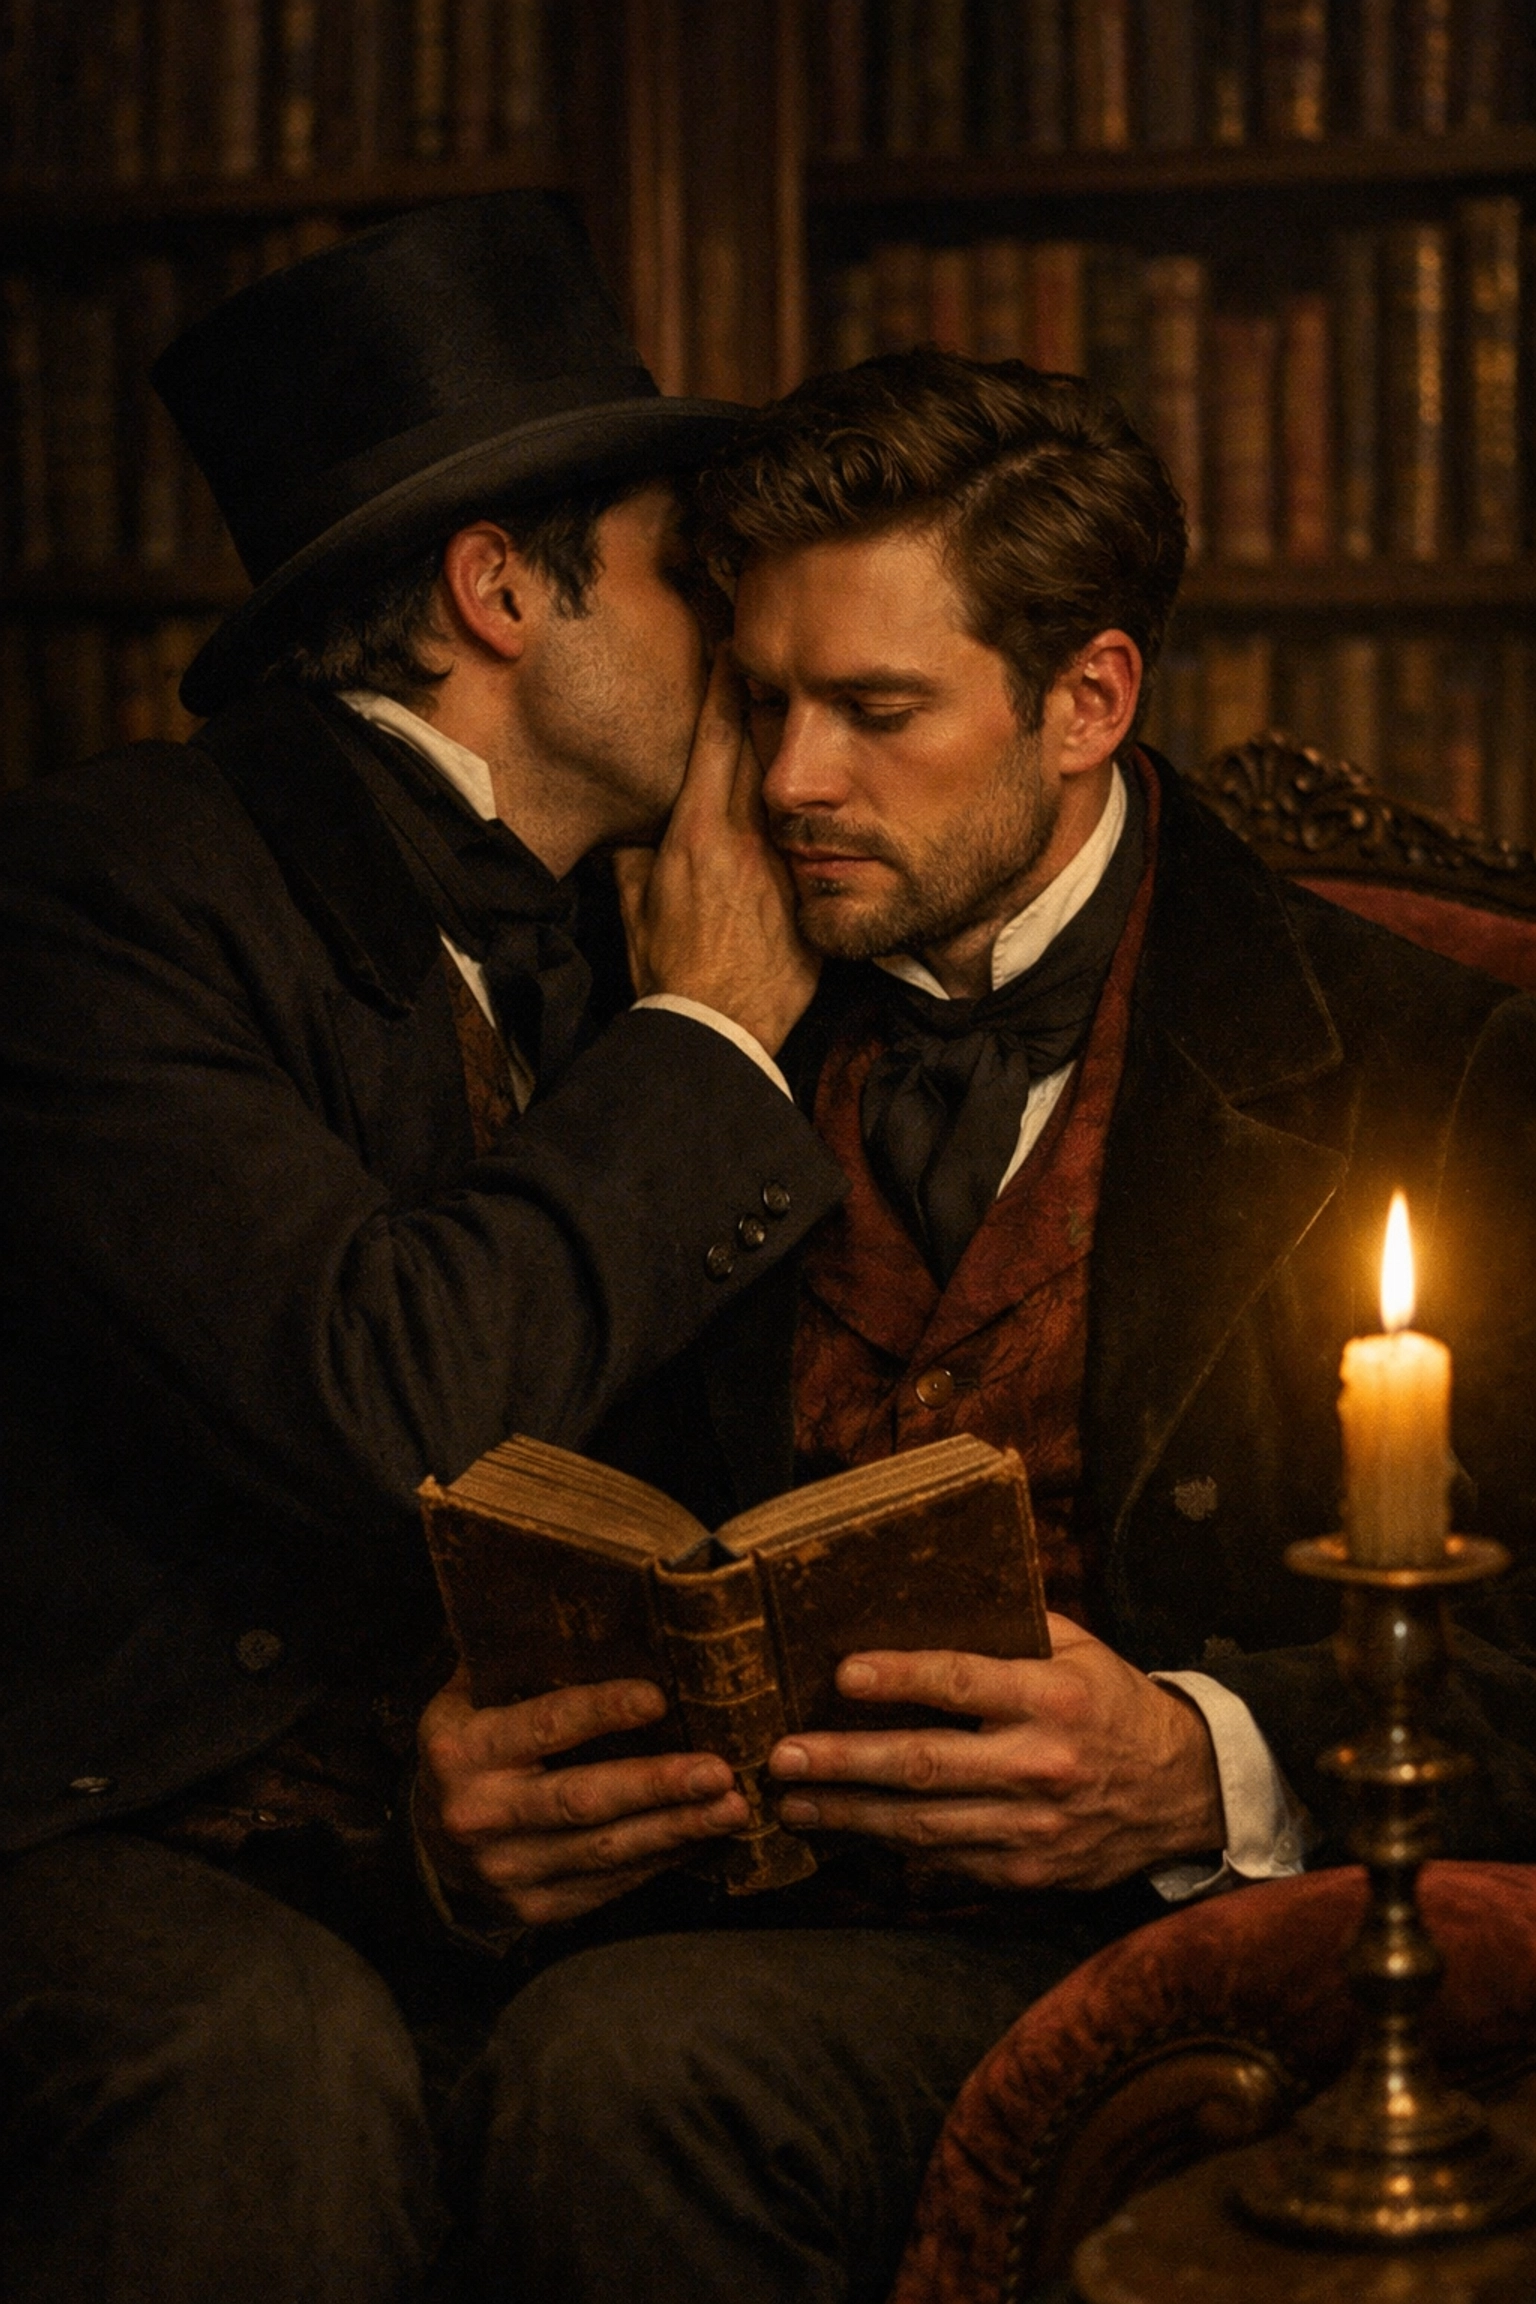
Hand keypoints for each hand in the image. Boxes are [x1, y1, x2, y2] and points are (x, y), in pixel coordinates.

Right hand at [416, 1666, 748, 1927]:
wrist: (428, 1846)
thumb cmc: (470, 1750)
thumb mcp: (469, 1700)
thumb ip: (518, 1665)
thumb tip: (594, 1606)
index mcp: (463, 1749)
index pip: (544, 1726)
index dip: (603, 1712)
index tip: (659, 1698)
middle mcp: (479, 1814)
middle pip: (581, 1801)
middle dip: (656, 1785)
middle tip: (718, 1769)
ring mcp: (507, 1870)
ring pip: (605, 1851)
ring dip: (676, 1830)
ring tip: (731, 1808)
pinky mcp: (535, 1909)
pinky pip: (609, 1885)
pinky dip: (661, 1861)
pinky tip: (702, 1837)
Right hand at [613, 652, 819, 1055]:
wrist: (718, 1031)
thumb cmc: (668, 972)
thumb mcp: (634, 905)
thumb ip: (633, 857)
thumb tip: (627, 831)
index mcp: (697, 830)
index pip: (716, 735)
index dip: (726, 684)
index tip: (735, 646)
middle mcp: (747, 837)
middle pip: (763, 748)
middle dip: (766, 703)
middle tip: (777, 664)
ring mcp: (785, 864)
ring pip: (794, 793)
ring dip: (793, 761)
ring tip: (802, 726)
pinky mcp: (809, 896)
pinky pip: (812, 846)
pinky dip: (813, 824)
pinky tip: (823, 810)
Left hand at [766, 1616, 1224, 1893]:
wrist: (1184, 1793)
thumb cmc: (1114, 1705)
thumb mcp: (1080, 1652)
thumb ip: (1013, 1629)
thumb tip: (930, 1597)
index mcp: (1053, 1698)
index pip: (964, 1683)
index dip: (900, 1678)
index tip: (842, 1674)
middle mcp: (1040, 1765)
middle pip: (925, 1765)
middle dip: (844, 1762)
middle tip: (782, 1757)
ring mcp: (1032, 1828)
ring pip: (923, 1825)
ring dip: (850, 1815)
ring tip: (792, 1802)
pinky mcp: (1027, 1871)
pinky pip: (945, 1861)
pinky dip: (890, 1848)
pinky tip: (846, 1833)